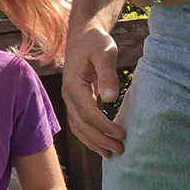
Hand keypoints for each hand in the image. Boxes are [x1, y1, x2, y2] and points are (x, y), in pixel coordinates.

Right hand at [61, 26, 126, 156]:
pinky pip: (78, 123)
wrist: (82, 35)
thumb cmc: (95, 42)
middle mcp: (68, 96)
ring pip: (78, 127)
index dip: (104, 126)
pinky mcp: (75, 100)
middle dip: (100, 140)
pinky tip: (100, 143)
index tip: (121, 133)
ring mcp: (69, 99)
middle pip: (82, 125)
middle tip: (120, 149)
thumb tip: (110, 99)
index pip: (88, 113)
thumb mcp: (104, 53)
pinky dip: (88, 136)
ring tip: (110, 153)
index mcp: (74, 86)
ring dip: (93, 142)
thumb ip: (107, 75)